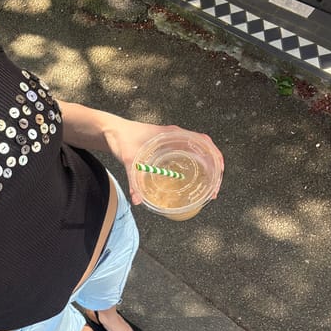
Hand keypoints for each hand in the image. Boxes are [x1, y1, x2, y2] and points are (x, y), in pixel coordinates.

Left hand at [105, 121, 224, 204]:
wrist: (112, 130)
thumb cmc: (122, 138)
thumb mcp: (128, 158)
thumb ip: (134, 179)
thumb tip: (137, 200)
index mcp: (173, 134)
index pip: (204, 142)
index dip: (215, 157)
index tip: (218, 174)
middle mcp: (177, 137)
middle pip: (205, 150)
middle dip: (214, 168)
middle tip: (213, 190)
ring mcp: (173, 142)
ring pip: (198, 154)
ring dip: (206, 169)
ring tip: (208, 189)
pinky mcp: (167, 149)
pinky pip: (187, 157)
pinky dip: (195, 168)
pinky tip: (193, 183)